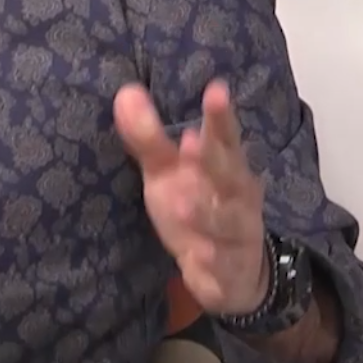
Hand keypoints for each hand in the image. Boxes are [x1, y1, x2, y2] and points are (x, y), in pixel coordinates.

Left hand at [114, 79, 268, 314]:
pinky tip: (198, 257)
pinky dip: (213, 263)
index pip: (225, 139)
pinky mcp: (229, 271)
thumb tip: (125, 92)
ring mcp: (237, 236)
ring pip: (229, 224)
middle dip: (214, 160)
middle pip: (231, 177)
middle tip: (191, 140)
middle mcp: (237, 199)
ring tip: (182, 204)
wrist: (231, 273)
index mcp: (225, 168)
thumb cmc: (198, 206)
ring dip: (208, 216)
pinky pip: (224, 268)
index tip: (216, 89)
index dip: (221, 117)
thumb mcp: (168, 172)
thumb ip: (148, 137)